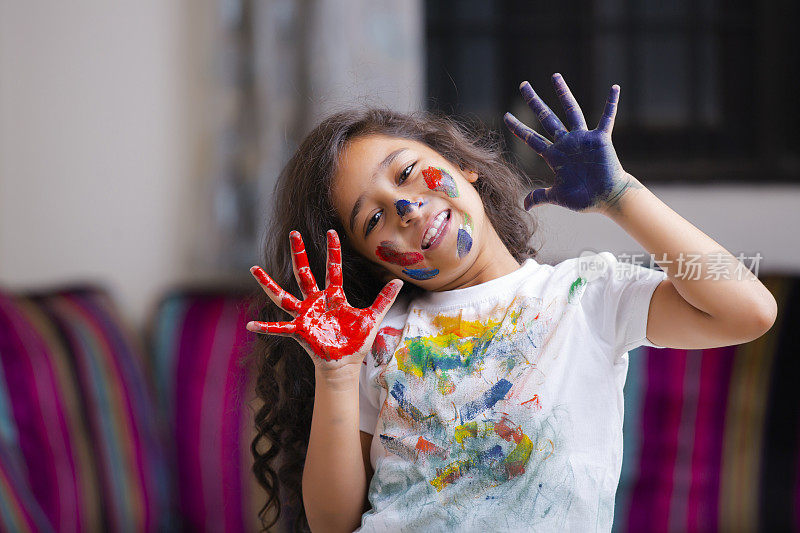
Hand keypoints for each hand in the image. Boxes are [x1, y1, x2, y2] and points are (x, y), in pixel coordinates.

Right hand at [246, 230, 402, 369]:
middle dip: (300, 253)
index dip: (332, 250)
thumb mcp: (372, 317)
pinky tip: (250, 325)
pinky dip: (265, 327)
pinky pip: (279, 328)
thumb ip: (384, 299)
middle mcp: (316, 302)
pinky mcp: (299, 331)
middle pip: (304, 272)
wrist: (346, 364)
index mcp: (334, 296)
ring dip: (268, 283)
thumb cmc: (356, 341)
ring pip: (283, 295)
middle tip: (293, 232)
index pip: (332, 268)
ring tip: (253, 269)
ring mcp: (305, 315)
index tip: (331, 231)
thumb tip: (400, 281)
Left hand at [504, 73, 640, 213]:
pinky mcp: (600, 139)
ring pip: (571, 111)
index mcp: (554, 156)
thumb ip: (540, 196)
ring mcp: (582, 139)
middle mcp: (566, 143)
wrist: (607, 199)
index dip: (519, 128)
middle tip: (523, 84)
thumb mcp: (557, 196)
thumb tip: (524, 205)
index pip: (531, 138)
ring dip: (564, 93)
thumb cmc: (584, 199)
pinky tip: (614, 87)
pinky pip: (607, 118)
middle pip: (546, 117)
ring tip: (555, 76)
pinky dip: (612, 103)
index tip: (506, 116)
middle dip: (534, 101)